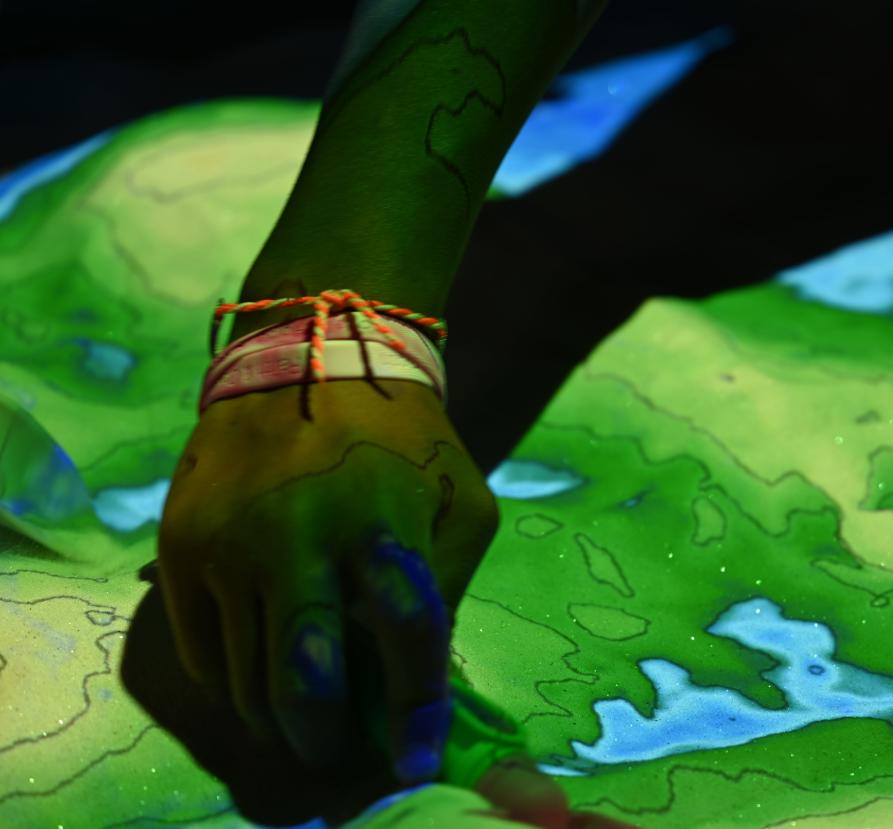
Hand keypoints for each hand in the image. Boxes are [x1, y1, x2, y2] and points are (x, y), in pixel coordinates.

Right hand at [156, 377, 499, 782]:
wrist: (307, 358)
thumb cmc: (404, 440)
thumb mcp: (460, 499)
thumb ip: (445, 586)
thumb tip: (417, 683)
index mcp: (383, 521)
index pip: (406, 634)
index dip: (414, 709)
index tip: (416, 760)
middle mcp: (298, 536)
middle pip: (304, 681)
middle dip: (326, 739)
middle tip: (340, 750)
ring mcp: (229, 545)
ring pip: (248, 682)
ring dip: (281, 719)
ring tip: (308, 715)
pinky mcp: (180, 548)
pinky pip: (202, 656)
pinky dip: (236, 683)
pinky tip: (264, 667)